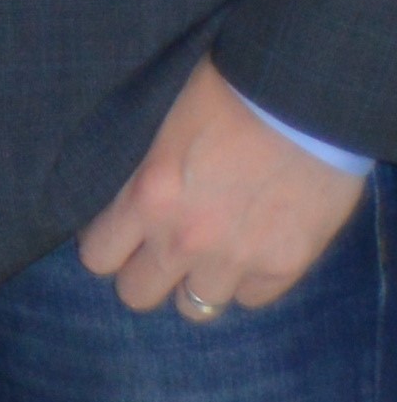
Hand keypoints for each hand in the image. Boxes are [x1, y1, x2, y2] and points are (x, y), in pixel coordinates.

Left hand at [78, 53, 374, 321]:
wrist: (304, 101)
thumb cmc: (227, 95)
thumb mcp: (162, 129)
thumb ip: (142, 176)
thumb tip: (128, 199)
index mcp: (146, 199)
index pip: (97, 257)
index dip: (108, 247)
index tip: (121, 234)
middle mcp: (184, 240)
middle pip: (137, 294)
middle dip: (145, 273)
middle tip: (162, 250)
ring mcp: (237, 258)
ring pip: (196, 306)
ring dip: (198, 281)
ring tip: (212, 253)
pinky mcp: (285, 266)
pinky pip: (251, 299)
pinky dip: (248, 281)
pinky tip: (253, 250)